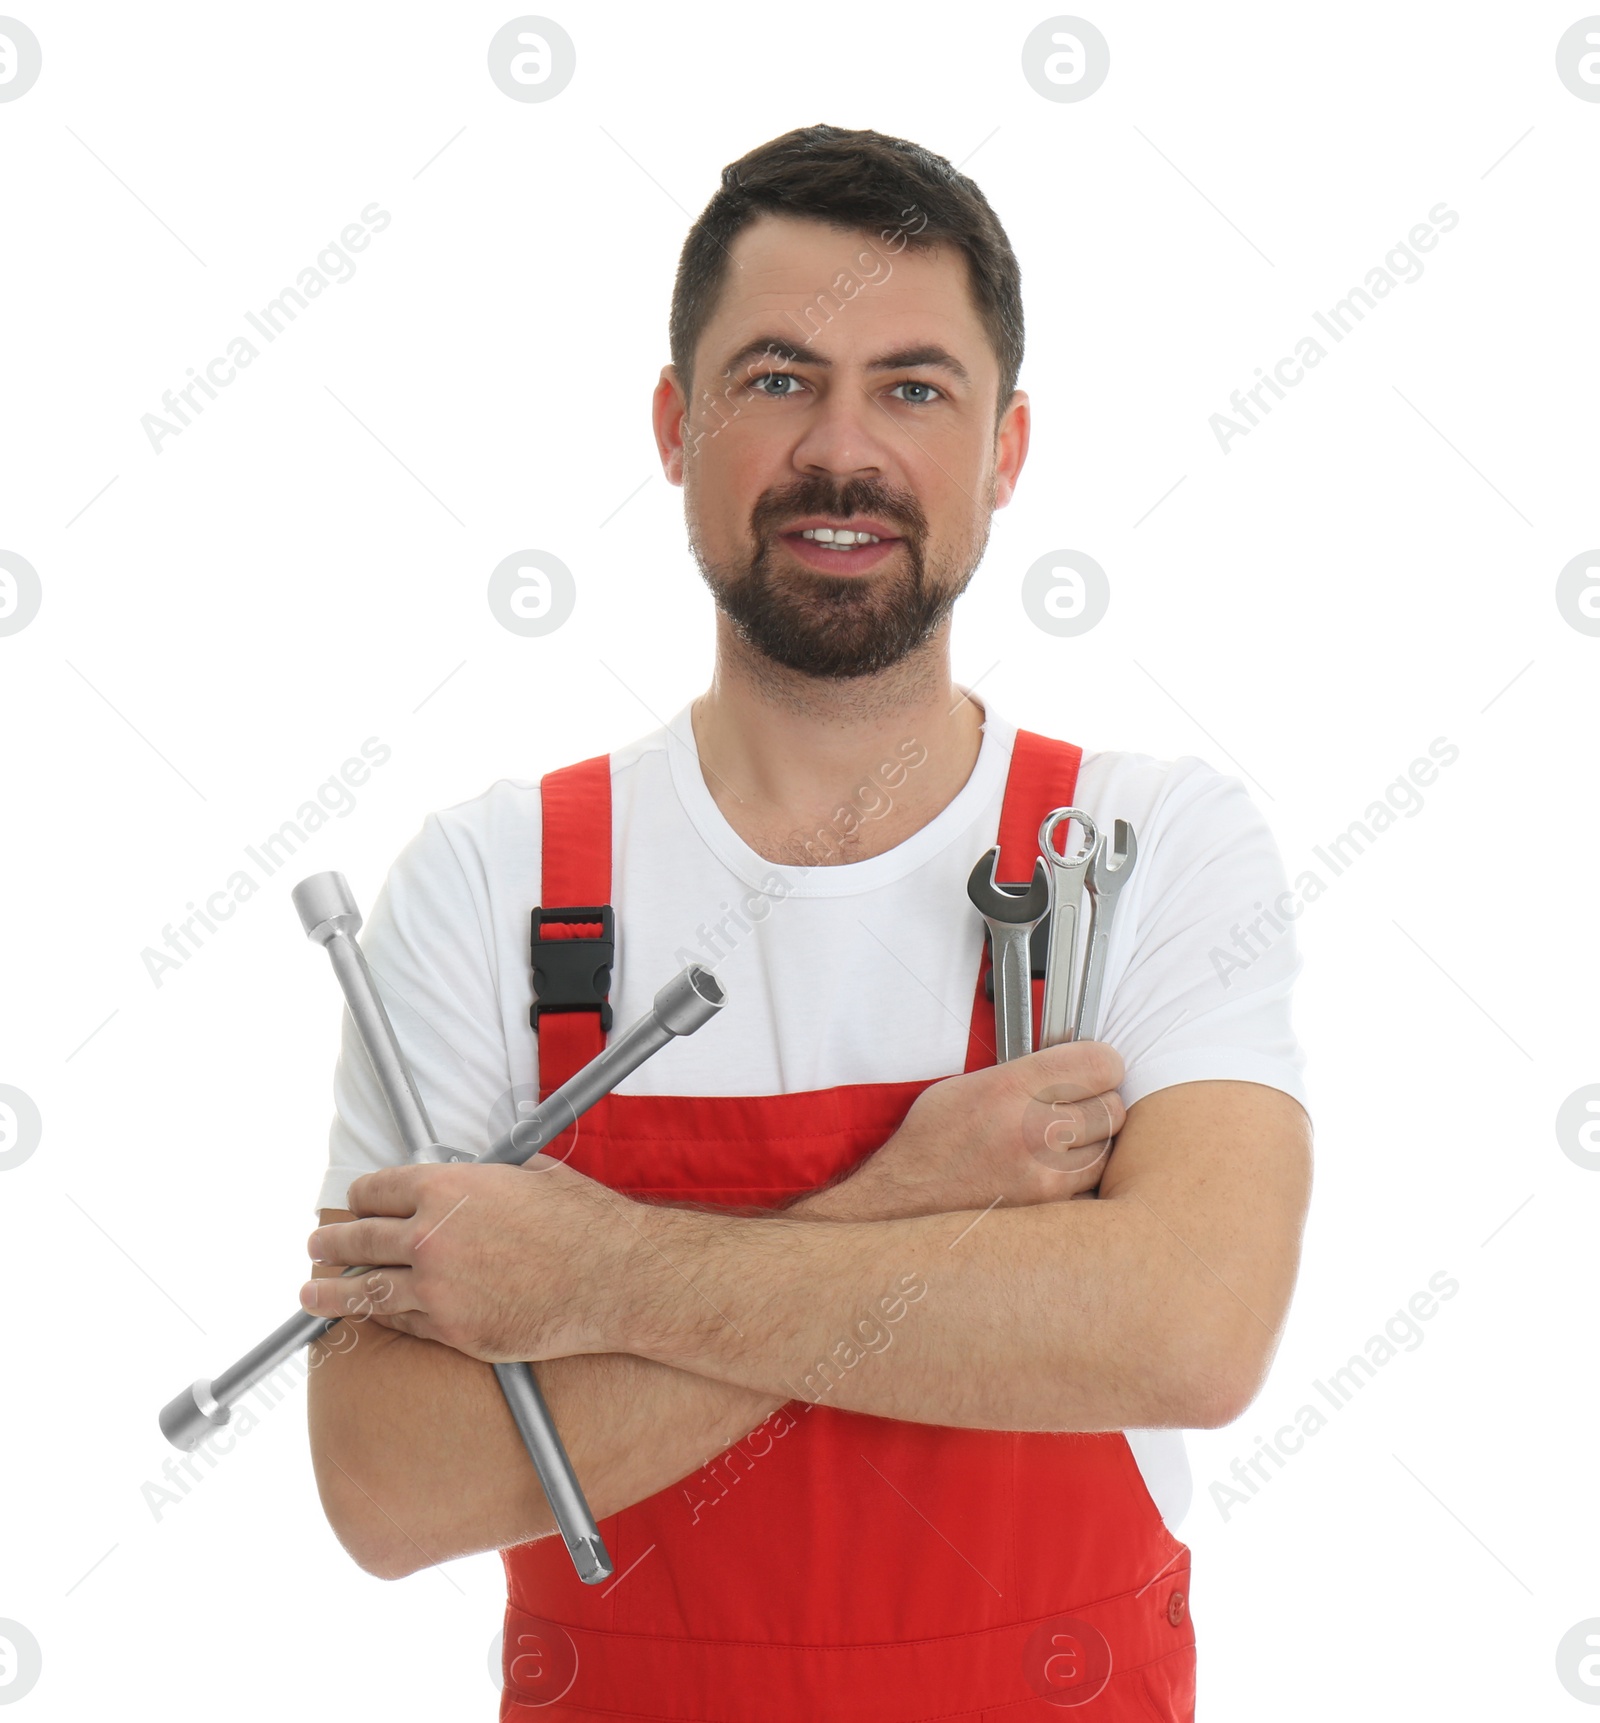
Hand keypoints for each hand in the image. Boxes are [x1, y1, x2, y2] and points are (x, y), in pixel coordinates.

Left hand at [297, 1157, 641, 1362]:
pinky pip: (403, 1324)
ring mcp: (437, 1288)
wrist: (613, 1276)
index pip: (376, 1191)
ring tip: (311, 1294)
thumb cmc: (581, 1221)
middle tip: (318, 1246)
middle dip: (331, 1242)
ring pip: (365, 1291)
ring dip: (331, 1291)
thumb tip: (467, 1175)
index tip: (355, 1204)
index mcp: (446, 1187)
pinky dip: (384, 1318)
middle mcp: (430, 1236)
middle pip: (359, 1239)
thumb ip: (483, 1177)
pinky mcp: (453, 1330)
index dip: (360, 1197)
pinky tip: (372, 1317)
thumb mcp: (529, 1174)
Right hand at [801, 1041, 1125, 1220]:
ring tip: (1065, 1141)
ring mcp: (1045, 1175)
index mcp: (1010, 1088)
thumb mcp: (965, 1087)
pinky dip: (1082, 1178)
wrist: (903, 1204)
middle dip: (1099, 1103)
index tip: (1095, 1070)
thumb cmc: (931, 1143)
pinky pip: (1091, 1186)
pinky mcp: (1049, 1210)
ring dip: (1094, 1143)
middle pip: (1112, 1107)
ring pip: (1108, 1148)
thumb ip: (1023, 1073)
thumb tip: (1071, 1064)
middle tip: (1079, 1107)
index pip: (1101, 1064)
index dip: (1102, 1065)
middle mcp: (1033, 1130)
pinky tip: (1056, 1172)